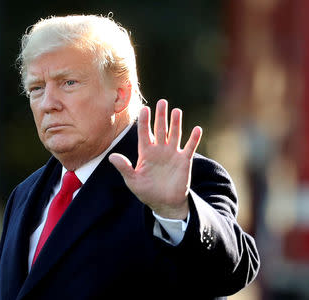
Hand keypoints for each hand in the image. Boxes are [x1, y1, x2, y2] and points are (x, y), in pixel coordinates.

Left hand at [109, 99, 201, 219]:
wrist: (164, 203)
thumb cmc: (146, 191)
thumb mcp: (132, 180)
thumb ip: (124, 168)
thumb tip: (111, 157)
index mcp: (146, 152)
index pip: (144, 132)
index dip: (144, 121)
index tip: (144, 109)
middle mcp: (159, 149)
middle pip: (160, 129)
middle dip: (161, 116)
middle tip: (162, 102)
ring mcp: (172, 154)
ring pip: (174, 134)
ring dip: (176, 123)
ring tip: (176, 111)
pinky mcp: (184, 160)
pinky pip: (190, 147)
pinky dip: (194, 139)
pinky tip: (197, 129)